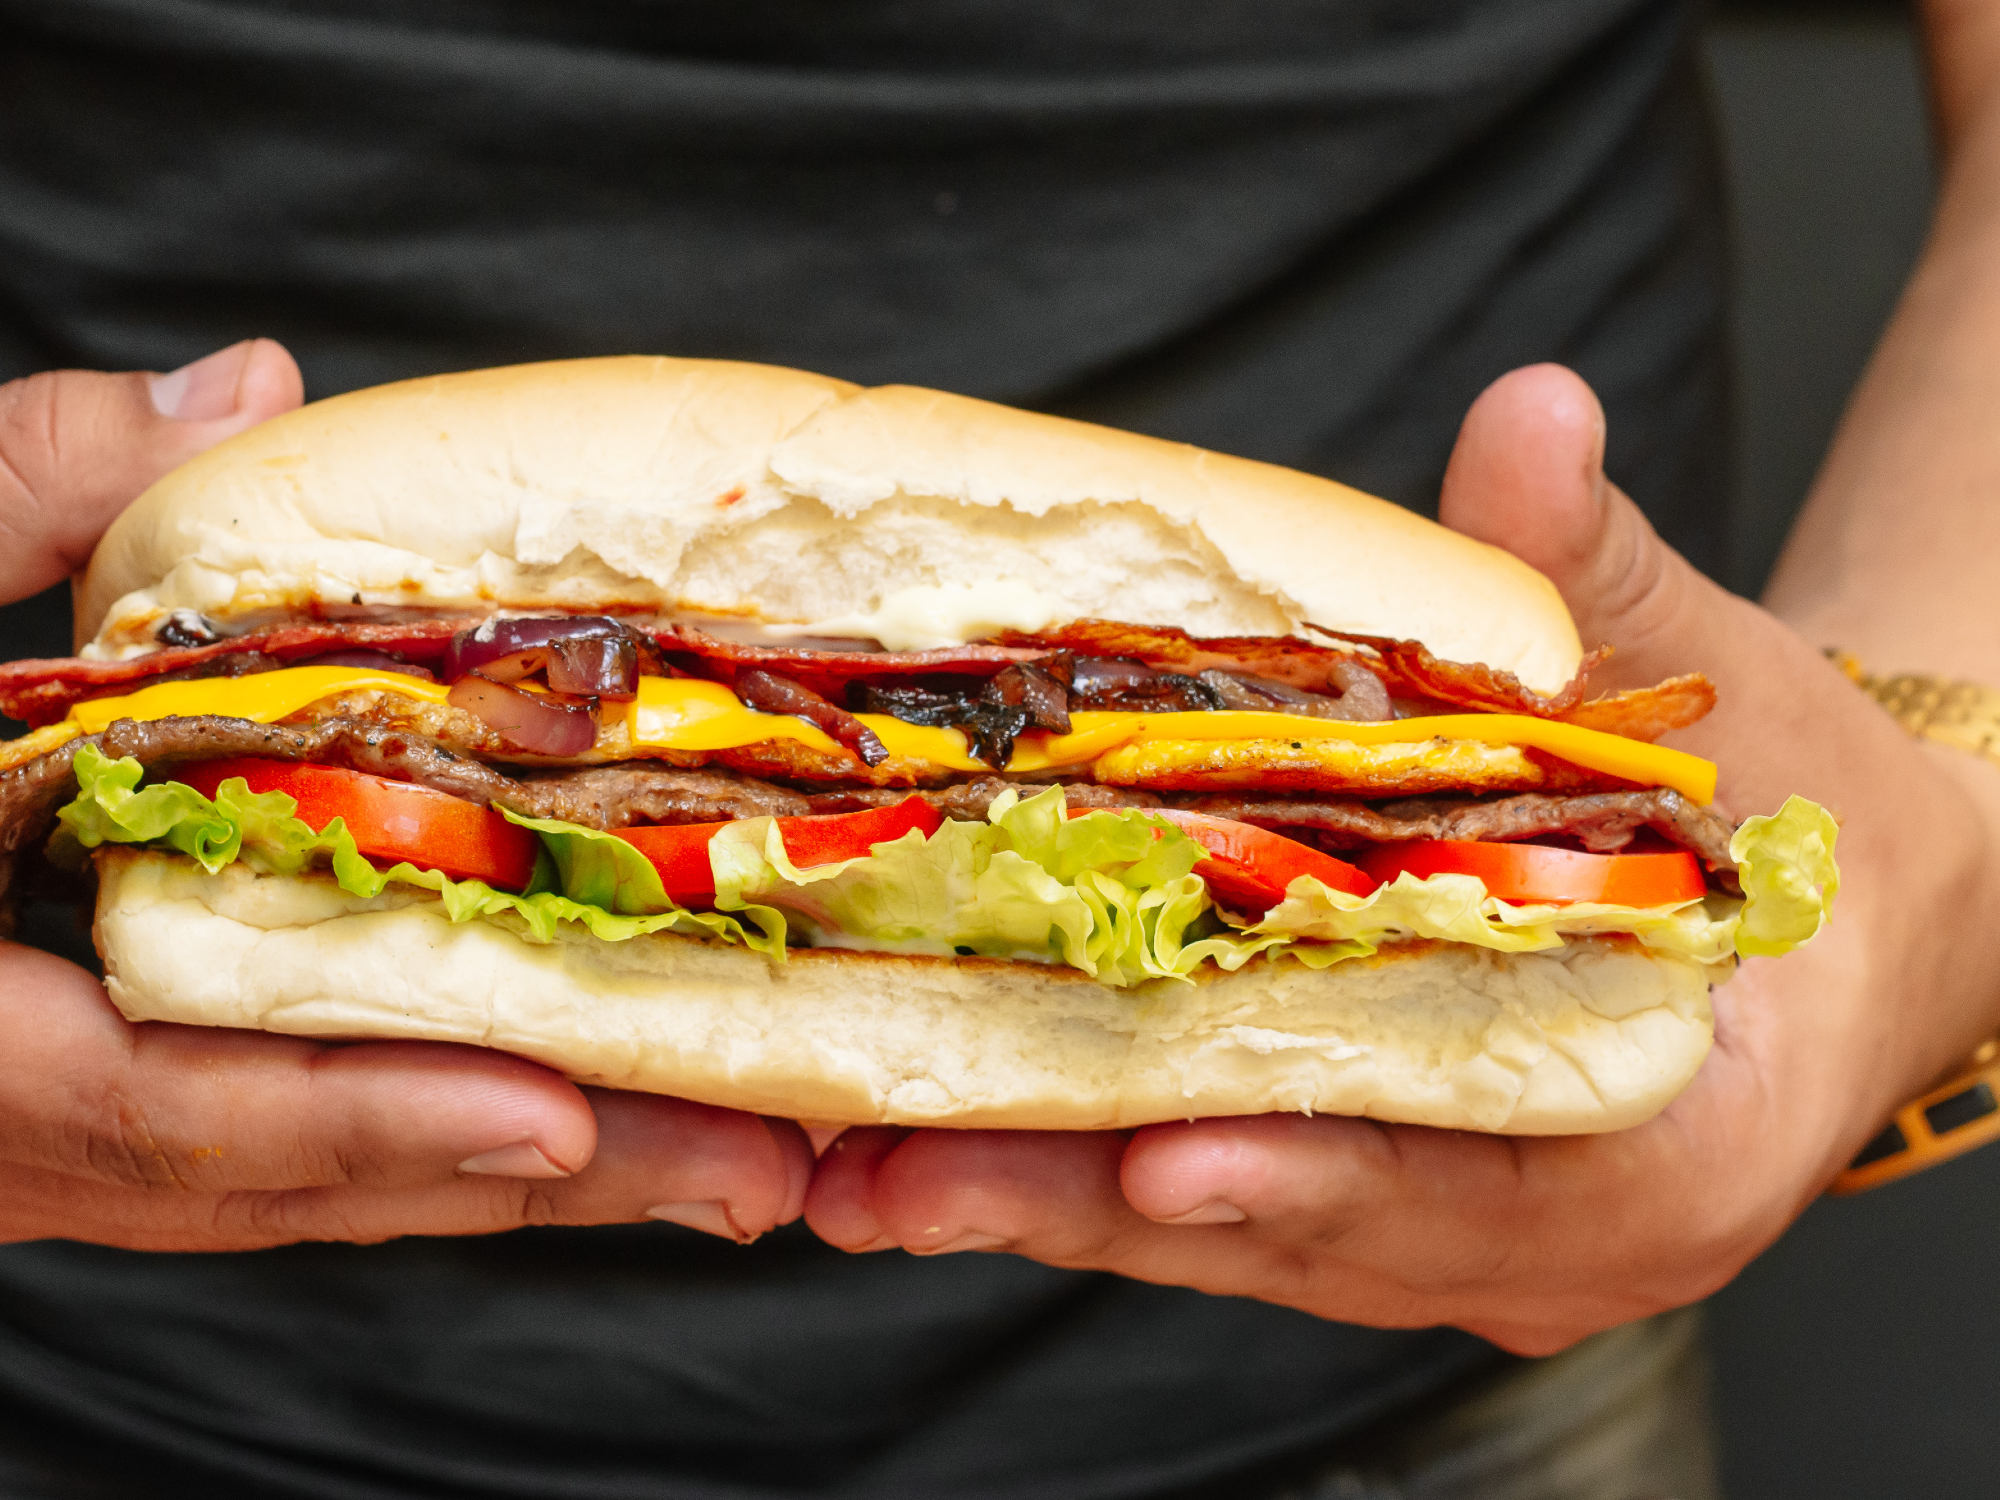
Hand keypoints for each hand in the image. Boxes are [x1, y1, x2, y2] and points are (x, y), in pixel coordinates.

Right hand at [0, 344, 811, 1248]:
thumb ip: (19, 491)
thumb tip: (241, 389)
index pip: (158, 1097)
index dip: (362, 1114)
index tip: (555, 1113)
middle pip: (291, 1176)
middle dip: (528, 1182)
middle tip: (756, 1168)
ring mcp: (39, 1144)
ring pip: (302, 1194)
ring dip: (513, 1190)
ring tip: (725, 1162)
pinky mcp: (82, 1121)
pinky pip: (277, 1161)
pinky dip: (426, 1152)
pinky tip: (571, 1123)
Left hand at [804, 364, 1999, 1352]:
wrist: (1838, 929)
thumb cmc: (1796, 822)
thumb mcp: (1711, 688)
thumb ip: (1597, 574)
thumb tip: (1529, 419)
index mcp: (1679, 1149)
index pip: (1486, 1186)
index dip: (1320, 1171)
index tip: (1161, 1154)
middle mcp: (1553, 1240)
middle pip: (1300, 1234)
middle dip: (1093, 1204)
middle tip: (896, 1172)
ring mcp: (1454, 1242)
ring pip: (1226, 1243)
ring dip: (1045, 1203)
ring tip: (858, 1168)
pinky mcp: (1379, 1210)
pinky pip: (1214, 1207)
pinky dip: (1082, 1172)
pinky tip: (931, 1135)